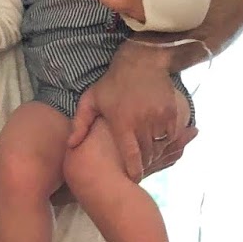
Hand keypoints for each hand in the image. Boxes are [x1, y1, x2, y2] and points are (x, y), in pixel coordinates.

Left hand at [67, 46, 190, 179]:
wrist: (141, 62)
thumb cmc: (112, 83)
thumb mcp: (91, 100)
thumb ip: (80, 124)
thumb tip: (70, 145)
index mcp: (122, 121)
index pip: (131, 155)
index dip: (134, 171)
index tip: (133, 179)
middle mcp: (143, 120)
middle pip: (147, 153)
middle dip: (144, 163)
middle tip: (140, 168)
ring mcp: (160, 116)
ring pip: (160, 146)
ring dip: (155, 153)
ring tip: (149, 157)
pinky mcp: (172, 112)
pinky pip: (172, 135)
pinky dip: (166, 141)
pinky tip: (158, 142)